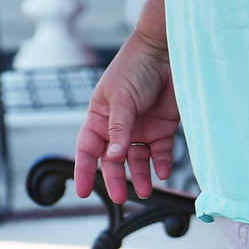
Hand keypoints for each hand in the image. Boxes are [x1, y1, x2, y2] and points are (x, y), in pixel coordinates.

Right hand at [73, 34, 178, 203]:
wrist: (166, 51)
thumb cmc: (135, 67)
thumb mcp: (122, 98)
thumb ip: (119, 129)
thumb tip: (113, 157)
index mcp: (100, 116)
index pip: (88, 148)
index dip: (84, 169)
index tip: (83, 192)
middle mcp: (119, 125)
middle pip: (114, 159)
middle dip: (116, 179)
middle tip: (120, 197)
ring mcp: (141, 127)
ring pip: (138, 160)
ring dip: (140, 176)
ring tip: (146, 190)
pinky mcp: (163, 127)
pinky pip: (160, 152)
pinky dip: (161, 164)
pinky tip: (162, 172)